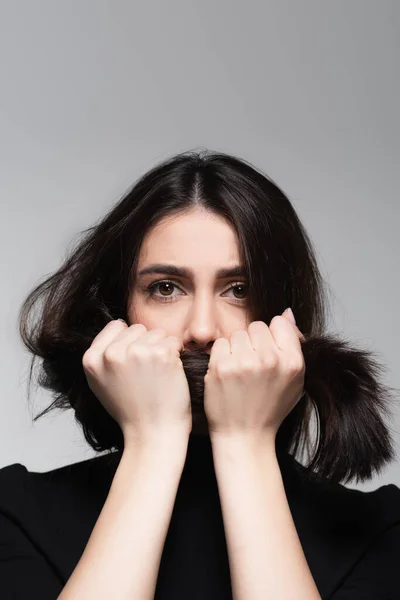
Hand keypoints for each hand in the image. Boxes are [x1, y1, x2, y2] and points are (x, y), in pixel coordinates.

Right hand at [82, 320, 191, 444]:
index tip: (132, 363)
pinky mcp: (161, 354)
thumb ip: (102, 355)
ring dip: (161, 349)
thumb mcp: (101, 383)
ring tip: (156, 375)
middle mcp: (112, 353)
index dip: (128, 342)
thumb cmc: (130, 411)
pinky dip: (175, 355)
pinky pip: (173, 341)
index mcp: (92, 359)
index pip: (116, 327)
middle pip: (137, 328)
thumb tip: (117, 326)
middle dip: (145, 344)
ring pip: (156, 333)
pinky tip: (168, 374)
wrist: (152, 433)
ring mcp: (137, 352)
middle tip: (145, 373)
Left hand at [203, 309, 305, 440]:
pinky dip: (221, 355)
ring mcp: (245, 363)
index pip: (279, 323)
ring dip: (237, 348)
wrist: (244, 435)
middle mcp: (271, 360)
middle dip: (253, 342)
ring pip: (238, 333)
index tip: (268, 353)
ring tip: (240, 371)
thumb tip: (287, 313)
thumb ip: (293, 345)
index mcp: (293, 362)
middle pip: (257, 326)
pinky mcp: (221, 367)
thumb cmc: (269, 408)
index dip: (272, 336)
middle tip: (252, 365)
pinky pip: (220, 343)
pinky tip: (227, 373)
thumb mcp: (295, 380)